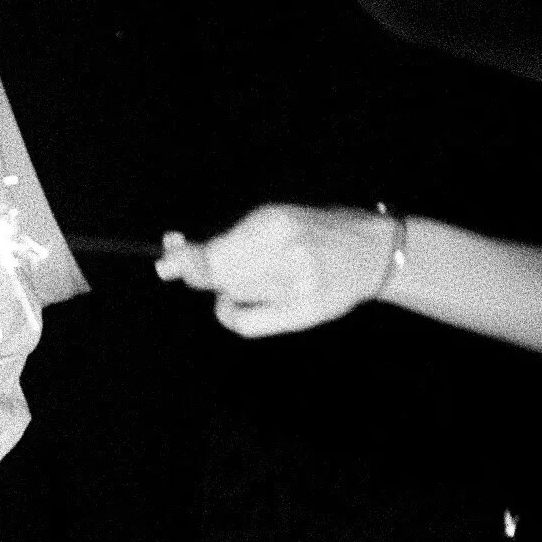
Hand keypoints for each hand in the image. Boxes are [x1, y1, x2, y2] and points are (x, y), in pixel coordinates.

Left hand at [156, 204, 396, 335]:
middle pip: (219, 274)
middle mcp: (288, 255)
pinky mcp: (304, 314)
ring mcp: (298, 288)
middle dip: (197, 270)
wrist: (373, 253)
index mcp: (278, 224)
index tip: (168, 256)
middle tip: (186, 265)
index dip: (186, 257)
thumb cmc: (317, 230)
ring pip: (231, 293)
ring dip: (221, 285)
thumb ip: (233, 236)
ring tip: (239, 274)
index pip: (216, 251)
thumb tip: (176, 254)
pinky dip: (230, 314)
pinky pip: (247, 323)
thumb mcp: (277, 218)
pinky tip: (232, 302)